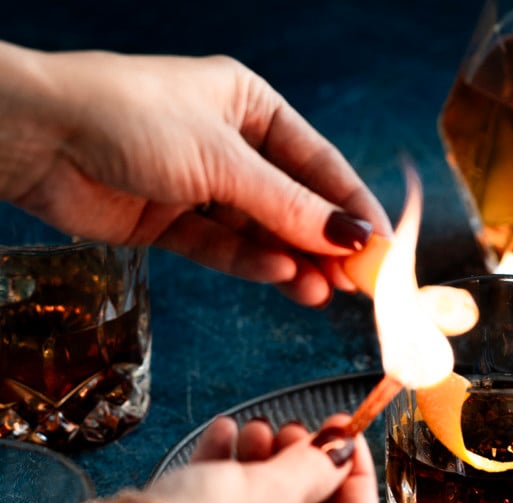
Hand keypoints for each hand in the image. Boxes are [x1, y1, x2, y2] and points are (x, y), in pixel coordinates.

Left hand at [0, 42, 390, 306]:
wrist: (35, 138)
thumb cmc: (126, 118)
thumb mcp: (224, 160)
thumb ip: (290, 206)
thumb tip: (351, 237)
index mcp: (250, 107)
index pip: (320, 165)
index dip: (354, 208)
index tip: (385, 248)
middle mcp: (231, 146)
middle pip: (295, 203)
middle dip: (326, 243)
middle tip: (360, 283)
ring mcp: (202, 186)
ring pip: (262, 232)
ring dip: (293, 262)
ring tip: (324, 292)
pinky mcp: (173, 221)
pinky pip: (225, 247)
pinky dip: (253, 264)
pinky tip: (282, 280)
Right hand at [149, 414, 380, 502]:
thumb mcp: (273, 488)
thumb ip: (317, 467)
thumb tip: (340, 454)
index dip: (356, 469)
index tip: (346, 430)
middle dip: (301, 466)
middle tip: (294, 428)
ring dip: (264, 471)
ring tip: (254, 428)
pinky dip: (232, 490)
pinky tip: (222, 442)